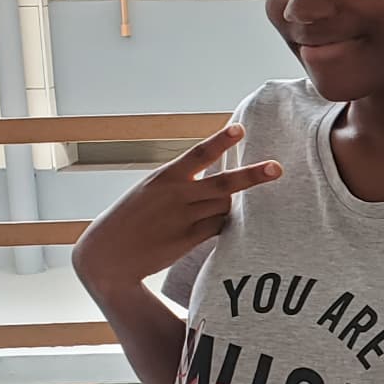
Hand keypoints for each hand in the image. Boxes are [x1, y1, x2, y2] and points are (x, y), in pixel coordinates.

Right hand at [72, 125, 279, 295]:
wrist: (106, 255)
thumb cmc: (132, 218)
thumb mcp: (150, 190)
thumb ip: (181, 182)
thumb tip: (219, 182)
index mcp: (164, 177)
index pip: (198, 154)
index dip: (221, 140)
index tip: (240, 128)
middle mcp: (175, 195)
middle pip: (224, 184)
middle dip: (252, 176)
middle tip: (277, 168)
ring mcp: (183, 219)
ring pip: (225, 206)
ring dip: (229, 206)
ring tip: (211, 209)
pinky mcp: (187, 240)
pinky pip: (220, 227)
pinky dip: (226, 224)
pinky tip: (219, 225)